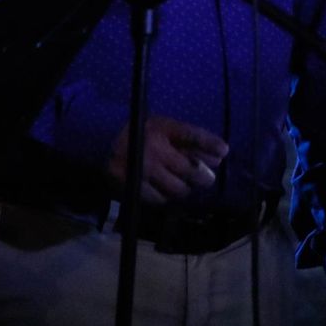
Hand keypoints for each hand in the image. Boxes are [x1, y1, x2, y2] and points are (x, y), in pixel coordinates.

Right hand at [108, 115, 229, 203]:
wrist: (101, 141)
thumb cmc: (141, 133)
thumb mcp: (164, 126)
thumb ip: (190, 139)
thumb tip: (220, 154)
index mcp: (162, 129)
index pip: (193, 136)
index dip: (211, 144)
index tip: (224, 151)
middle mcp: (153, 149)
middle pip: (189, 169)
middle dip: (204, 176)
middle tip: (207, 179)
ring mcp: (142, 169)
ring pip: (176, 188)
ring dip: (185, 188)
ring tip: (186, 185)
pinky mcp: (131, 185)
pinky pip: (158, 198)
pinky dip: (166, 197)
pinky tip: (166, 191)